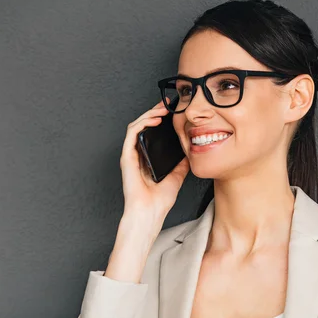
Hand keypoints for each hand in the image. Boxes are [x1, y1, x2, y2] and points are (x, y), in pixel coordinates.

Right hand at [119, 99, 189, 220]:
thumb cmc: (159, 201)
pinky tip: (155, 119)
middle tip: (168, 103)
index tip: (172, 110)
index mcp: (146, 158)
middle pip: (143, 126)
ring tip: (163, 108)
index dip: (160, 119)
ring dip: (149, 113)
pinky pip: (132, 134)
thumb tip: (190, 151)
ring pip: (137, 125)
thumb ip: (180, 164)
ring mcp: (131, 155)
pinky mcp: (127, 157)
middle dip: (155, 111)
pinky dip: (143, 123)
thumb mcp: (177, 177)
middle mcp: (137, 155)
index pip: (151, 132)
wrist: (150, 213)